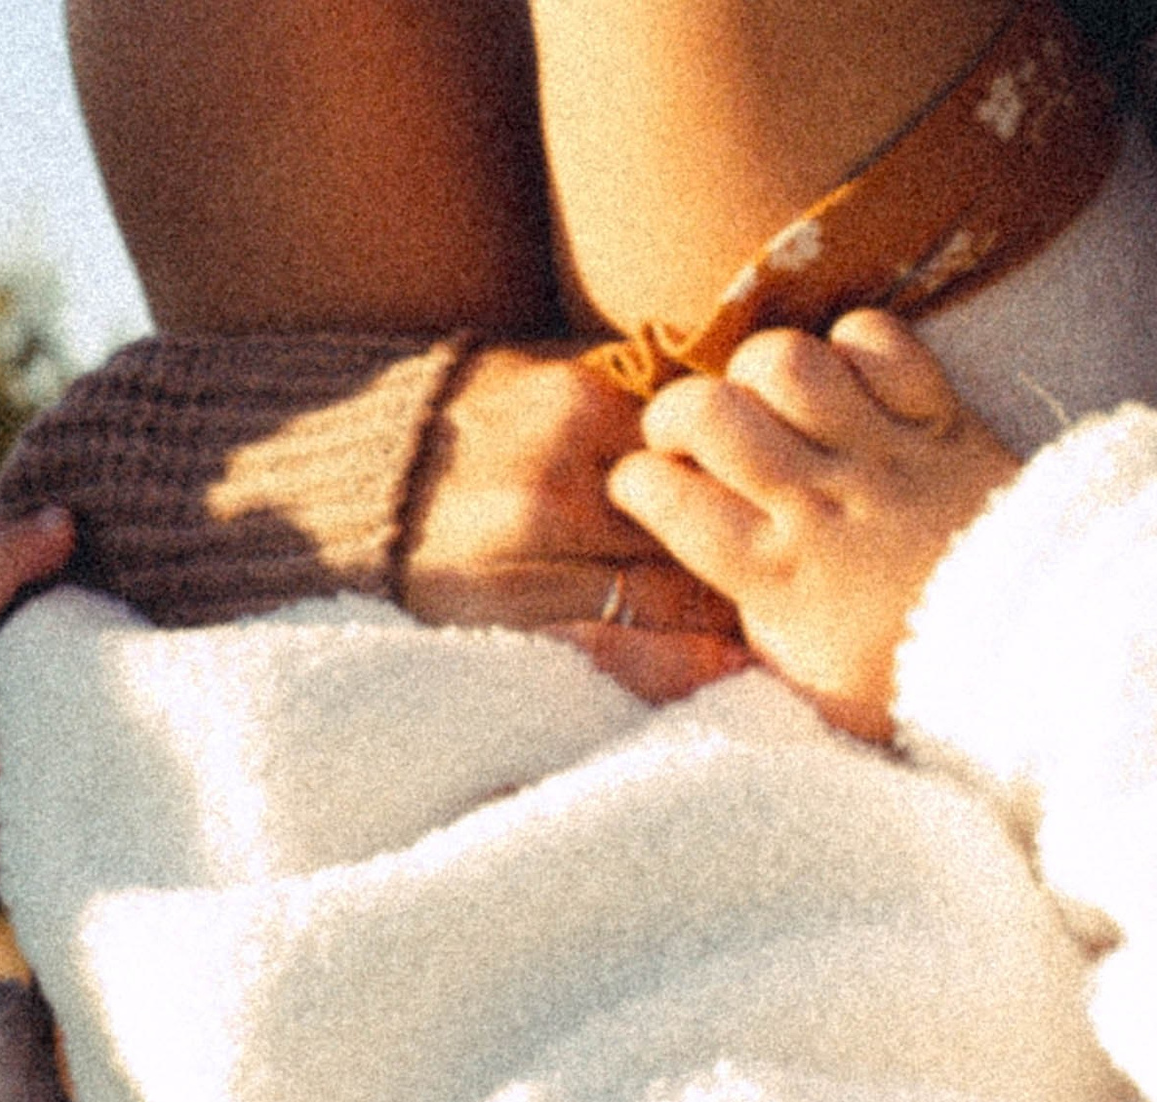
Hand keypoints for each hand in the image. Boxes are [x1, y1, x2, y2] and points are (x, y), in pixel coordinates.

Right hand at [399, 345, 752, 707]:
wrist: (364, 489)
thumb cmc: (470, 428)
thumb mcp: (545, 378)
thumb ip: (630, 387)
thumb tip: (728, 393)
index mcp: (575, 409)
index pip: (699, 453)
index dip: (744, 485)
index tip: (776, 505)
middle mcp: (559, 484)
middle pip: (695, 526)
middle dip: (745, 553)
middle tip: (792, 571)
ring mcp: (533, 560)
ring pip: (669, 593)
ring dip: (721, 610)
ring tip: (763, 622)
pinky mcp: (515, 620)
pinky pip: (620, 651)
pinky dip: (678, 662)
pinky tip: (719, 668)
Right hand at [608, 312, 1020, 742]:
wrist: (1038, 655)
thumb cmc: (917, 685)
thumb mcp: (815, 686)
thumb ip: (759, 626)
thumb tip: (717, 584)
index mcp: (778, 576)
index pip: (670, 502)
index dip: (637, 483)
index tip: (641, 486)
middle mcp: (818, 503)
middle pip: (710, 415)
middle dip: (674, 411)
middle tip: (683, 431)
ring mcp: (882, 452)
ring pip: (785, 362)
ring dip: (756, 368)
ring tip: (762, 397)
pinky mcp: (941, 419)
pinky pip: (879, 341)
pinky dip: (854, 345)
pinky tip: (847, 377)